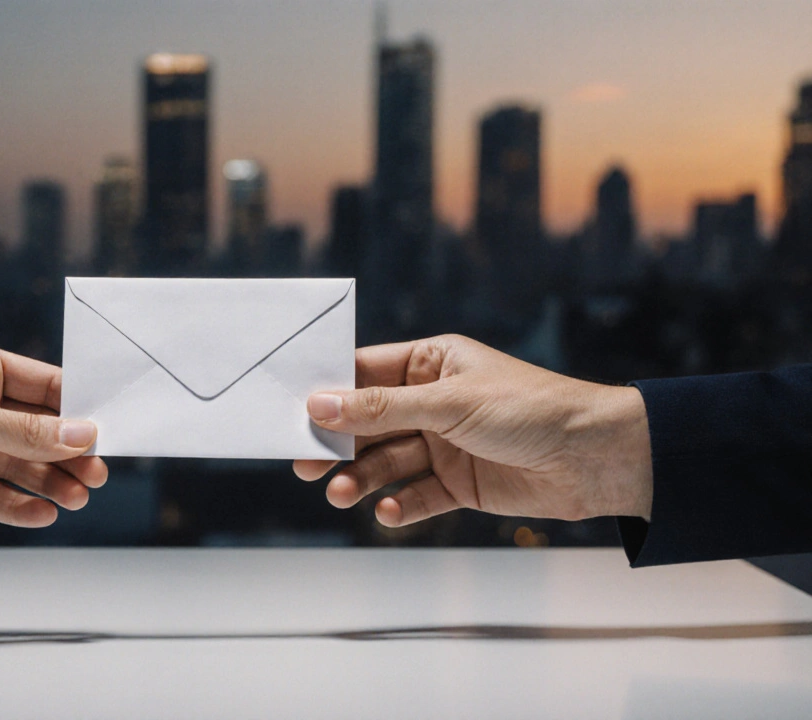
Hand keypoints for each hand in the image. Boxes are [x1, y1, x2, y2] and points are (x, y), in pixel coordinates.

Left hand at [0, 338, 106, 528]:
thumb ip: (24, 432)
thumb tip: (83, 434)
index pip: (41, 385)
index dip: (77, 408)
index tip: (110, 431)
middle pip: (33, 428)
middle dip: (65, 452)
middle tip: (97, 476)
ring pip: (14, 463)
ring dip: (46, 481)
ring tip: (77, 500)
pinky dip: (14, 504)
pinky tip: (43, 515)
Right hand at [293, 335, 651, 526]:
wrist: (597, 458)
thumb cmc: (531, 409)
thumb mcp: (448, 404)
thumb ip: (380, 409)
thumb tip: (319, 405)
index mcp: (432, 363)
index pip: (365, 373)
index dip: (329, 392)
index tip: (292, 411)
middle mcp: (434, 402)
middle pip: (368, 423)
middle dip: (338, 445)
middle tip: (305, 465)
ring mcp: (445, 444)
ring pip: (387, 462)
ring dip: (362, 478)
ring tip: (341, 494)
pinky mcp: (460, 484)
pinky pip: (417, 494)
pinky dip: (399, 505)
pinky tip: (389, 511)